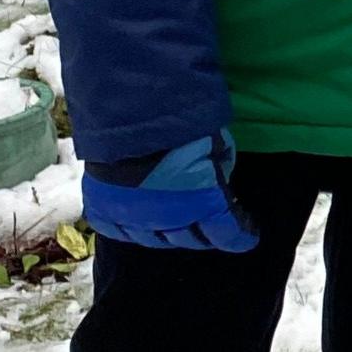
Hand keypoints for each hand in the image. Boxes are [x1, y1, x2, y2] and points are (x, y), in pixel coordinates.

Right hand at [80, 133, 258, 252]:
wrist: (128, 112)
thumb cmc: (182, 122)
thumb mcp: (217, 140)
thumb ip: (219, 164)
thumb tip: (216, 175)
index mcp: (203, 205)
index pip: (227, 233)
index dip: (239, 237)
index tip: (248, 236)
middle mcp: (170, 220)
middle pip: (190, 239)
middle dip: (203, 235)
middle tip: (209, 228)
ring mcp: (133, 220)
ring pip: (155, 239)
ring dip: (168, 232)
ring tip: (175, 224)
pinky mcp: (103, 211)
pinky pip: (118, 231)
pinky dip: (130, 228)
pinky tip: (136, 222)